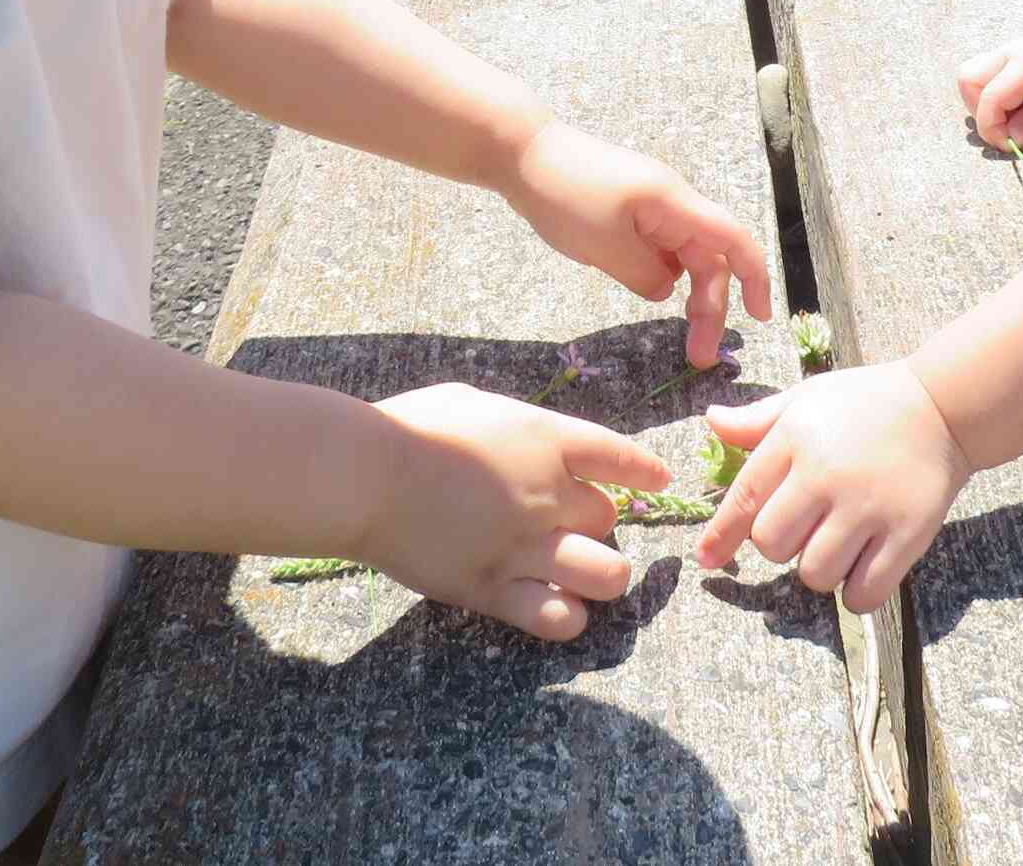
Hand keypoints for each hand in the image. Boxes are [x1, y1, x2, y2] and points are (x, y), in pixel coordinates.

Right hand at [361, 384, 673, 639]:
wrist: (364, 475)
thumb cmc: (409, 428)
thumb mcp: (473, 403)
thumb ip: (514, 427)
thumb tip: (532, 440)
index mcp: (545, 440)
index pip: (620, 458)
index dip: (645, 471)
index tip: (658, 480)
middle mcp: (548, 494)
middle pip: (608, 518)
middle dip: (595, 522)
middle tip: (570, 524)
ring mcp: (525, 546)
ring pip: (607, 574)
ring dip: (601, 574)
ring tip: (580, 573)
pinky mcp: (494, 589)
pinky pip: (558, 618)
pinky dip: (568, 617)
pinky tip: (559, 607)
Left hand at [504, 122, 774, 367]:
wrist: (520, 152)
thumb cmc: (563, 193)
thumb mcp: (605, 246)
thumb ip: (645, 275)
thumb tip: (667, 289)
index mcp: (674, 204)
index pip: (734, 240)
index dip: (755, 278)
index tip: (760, 318)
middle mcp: (670, 204)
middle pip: (708, 258)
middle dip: (710, 307)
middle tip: (697, 357)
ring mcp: (649, 207)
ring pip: (682, 256)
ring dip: (687, 295)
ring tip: (678, 337)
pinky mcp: (628, 213)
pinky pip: (656, 248)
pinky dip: (660, 275)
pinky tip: (644, 292)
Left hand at [693, 364, 972, 613]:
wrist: (943, 406)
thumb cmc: (867, 403)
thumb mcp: (808, 398)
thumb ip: (758, 420)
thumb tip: (711, 422)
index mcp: (797, 438)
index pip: (744, 498)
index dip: (720, 535)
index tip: (706, 559)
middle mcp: (826, 474)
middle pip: (772, 545)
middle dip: (781, 544)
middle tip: (807, 525)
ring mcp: (868, 507)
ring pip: (814, 574)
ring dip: (820, 568)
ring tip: (840, 542)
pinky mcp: (907, 534)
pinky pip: (863, 592)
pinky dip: (856, 592)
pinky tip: (863, 567)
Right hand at [955, 30, 1022, 147]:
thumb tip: (1009, 139)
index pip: (987, 98)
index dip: (991, 128)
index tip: (1011, 146)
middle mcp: (1012, 52)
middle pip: (968, 80)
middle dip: (981, 112)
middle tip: (1009, 131)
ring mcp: (1013, 52)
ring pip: (975, 76)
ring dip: (986, 103)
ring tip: (1015, 121)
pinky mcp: (1018, 58)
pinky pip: (991, 76)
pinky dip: (997, 96)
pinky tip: (1022, 109)